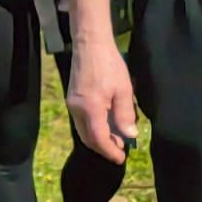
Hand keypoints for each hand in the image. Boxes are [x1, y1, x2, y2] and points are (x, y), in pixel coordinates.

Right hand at [66, 37, 138, 164]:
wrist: (90, 43)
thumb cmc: (109, 65)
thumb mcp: (123, 90)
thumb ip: (125, 115)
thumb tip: (130, 136)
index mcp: (90, 109)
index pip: (99, 139)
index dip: (110, 151)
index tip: (122, 158)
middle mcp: (77, 109)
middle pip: (88, 138)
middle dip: (104, 147)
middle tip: (121, 149)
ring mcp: (72, 104)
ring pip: (83, 130)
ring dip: (98, 138)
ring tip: (116, 137)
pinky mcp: (72, 98)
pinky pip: (81, 120)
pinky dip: (93, 127)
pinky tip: (106, 122)